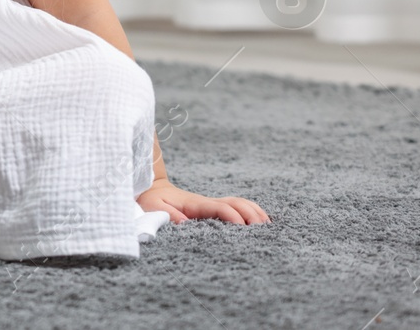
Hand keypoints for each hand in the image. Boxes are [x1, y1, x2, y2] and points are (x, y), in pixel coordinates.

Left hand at [138, 179, 269, 224]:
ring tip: (268, 227)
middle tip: (263, 231)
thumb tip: (185, 224)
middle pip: (237, 203)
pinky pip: (236, 206)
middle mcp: (208, 202)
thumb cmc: (152, 200)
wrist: (151, 188)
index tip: (243, 229)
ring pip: (239, 203)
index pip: (221, 207)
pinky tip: (260, 222)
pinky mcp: (213, 207)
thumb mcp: (153, 207)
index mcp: (196, 203)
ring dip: (255, 212)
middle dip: (252, 215)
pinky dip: (251, 211)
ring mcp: (212, 203)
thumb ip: (168, 215)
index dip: (233, 217)